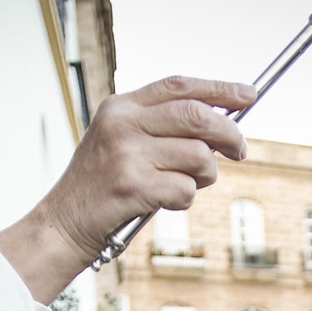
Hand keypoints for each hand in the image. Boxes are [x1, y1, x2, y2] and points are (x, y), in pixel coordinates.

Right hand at [0, 76, 255, 300]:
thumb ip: (162, 129)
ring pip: (199, 157)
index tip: (249, 95)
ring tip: (185, 186)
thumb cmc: (102, 187)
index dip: (219, 88)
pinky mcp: (132, 187)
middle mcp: (122, 124)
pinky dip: (185, 200)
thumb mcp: (122, 143)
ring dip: (205, 177)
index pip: (179, 86)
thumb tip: (223, 127)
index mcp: (121, 107)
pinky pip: (186, 190)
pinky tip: (164, 203)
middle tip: (241, 150)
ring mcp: (126, 155)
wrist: (63, 224)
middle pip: (196, 116)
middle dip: (230, 133)